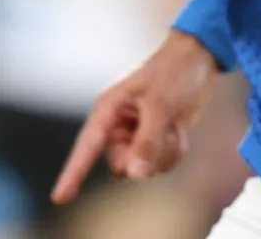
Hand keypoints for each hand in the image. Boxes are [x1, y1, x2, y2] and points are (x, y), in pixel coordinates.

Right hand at [51, 30, 220, 204]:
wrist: (200, 62)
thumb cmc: (174, 73)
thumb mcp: (161, 105)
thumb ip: (147, 141)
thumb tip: (135, 175)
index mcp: (108, 111)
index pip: (86, 148)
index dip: (72, 174)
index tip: (59, 198)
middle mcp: (117, 128)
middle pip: (122, 166)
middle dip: (146, 155)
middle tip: (163, 129)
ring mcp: (136, 137)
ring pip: (144, 169)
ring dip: (165, 152)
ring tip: (173, 124)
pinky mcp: (154, 143)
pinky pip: (161, 165)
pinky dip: (174, 151)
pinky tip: (179, 130)